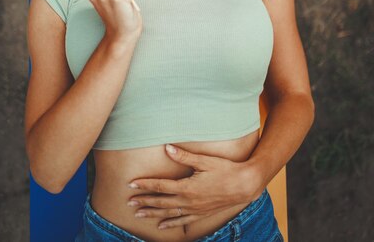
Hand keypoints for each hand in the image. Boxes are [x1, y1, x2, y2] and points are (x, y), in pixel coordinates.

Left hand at [126, 144, 262, 229]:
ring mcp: (194, 209)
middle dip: (144, 201)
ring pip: (169, 213)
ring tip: (138, 214)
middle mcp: (188, 201)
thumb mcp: (204, 161)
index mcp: (187, 187)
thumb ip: (184, 156)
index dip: (145, 185)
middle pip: (161, 202)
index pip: (161, 186)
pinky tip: (161, 225)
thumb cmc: (225, 169)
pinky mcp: (201, 214)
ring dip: (152, 214)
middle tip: (129, 202)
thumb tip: (167, 148)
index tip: (132, 184)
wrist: (243, 185)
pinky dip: (170, 224)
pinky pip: (182, 221)